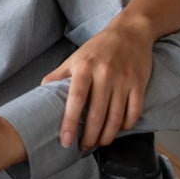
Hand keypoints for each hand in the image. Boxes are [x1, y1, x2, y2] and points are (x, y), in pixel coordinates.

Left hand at [41, 21, 154, 149]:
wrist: (130, 32)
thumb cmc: (99, 47)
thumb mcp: (74, 57)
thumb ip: (58, 75)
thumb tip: (40, 93)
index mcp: (84, 67)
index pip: (76, 99)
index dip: (70, 123)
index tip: (65, 141)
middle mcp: (104, 74)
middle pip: (96, 114)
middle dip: (89, 137)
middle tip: (83, 147)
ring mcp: (123, 80)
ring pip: (115, 118)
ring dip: (107, 136)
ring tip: (99, 143)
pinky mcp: (139, 84)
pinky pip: (133, 112)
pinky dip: (126, 126)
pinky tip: (118, 129)